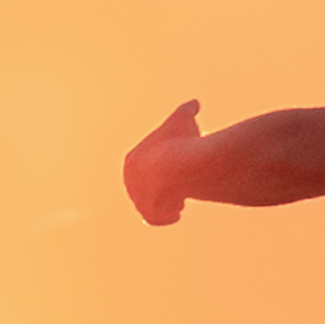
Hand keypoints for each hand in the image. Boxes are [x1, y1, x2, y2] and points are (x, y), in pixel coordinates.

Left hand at [126, 97, 206, 225]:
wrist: (178, 167)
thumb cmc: (178, 141)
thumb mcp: (182, 119)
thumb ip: (187, 110)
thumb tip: (194, 104)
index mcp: (132, 161)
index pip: (145, 164)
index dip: (160, 164)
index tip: (173, 164)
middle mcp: (130, 183)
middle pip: (147, 186)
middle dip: (161, 186)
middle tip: (177, 184)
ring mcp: (138, 201)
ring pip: (152, 204)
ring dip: (164, 202)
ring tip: (180, 199)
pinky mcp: (149, 216)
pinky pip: (157, 219)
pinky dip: (166, 217)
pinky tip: (177, 213)